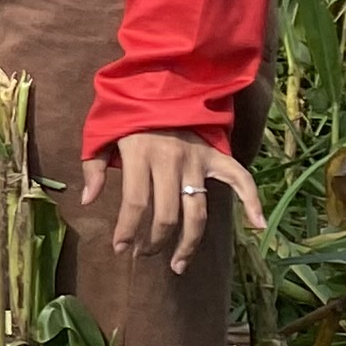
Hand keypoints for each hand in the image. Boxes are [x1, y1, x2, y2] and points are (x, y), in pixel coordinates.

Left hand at [78, 127, 266, 273]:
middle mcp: (170, 160)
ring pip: (197, 211)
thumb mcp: (100, 134)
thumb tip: (87, 201)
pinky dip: (252, 201)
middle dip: (155, 242)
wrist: (161, 81)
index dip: (128, 231)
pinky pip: (239, 179)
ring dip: (189, 242)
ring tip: (177, 263)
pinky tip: (258, 225)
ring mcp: (196, 159)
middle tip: (145, 255)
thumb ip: (93, 167)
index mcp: (139, 154)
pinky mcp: (215, 155)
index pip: (135, 203)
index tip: (121, 249)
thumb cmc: (126, 113)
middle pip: (167, 215)